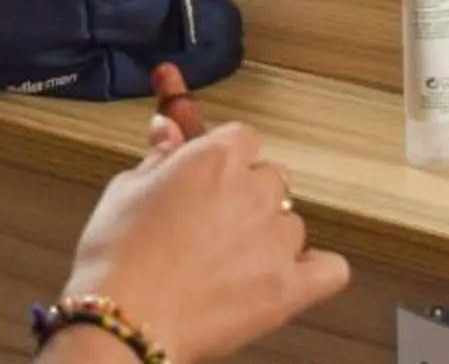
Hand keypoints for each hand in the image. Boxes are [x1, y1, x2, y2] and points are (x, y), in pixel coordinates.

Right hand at [65, 119, 349, 363]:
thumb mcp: (125, 190)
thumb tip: (166, 129)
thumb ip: (157, 156)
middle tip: (215, 223)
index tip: (211, 175)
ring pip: (293, 223)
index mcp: (215, 158)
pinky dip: (317, 271)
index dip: (226, 158)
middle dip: (250, 194)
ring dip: (271, 236)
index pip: (243, 137)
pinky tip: (293, 275)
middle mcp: (253, 191)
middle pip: (273, 178)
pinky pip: (331, 270)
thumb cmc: (117, 257)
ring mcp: (275, 240)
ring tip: (234, 262)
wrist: (125, 319)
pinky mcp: (288, 288)